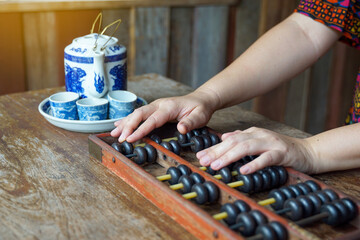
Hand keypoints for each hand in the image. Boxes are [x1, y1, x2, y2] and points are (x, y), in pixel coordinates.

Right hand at [110, 89, 219, 142]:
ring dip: (125, 123)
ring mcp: (156, 106)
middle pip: (139, 114)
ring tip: (114, 133)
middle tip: (120, 139)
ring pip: (136, 113)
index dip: (140, 129)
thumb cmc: (200, 108)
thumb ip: (191, 122)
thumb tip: (181, 128)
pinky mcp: (154, 109)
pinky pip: (139, 114)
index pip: (152, 119)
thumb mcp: (200, 116)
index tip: (131, 139)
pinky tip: (119, 125)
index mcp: (169, 107)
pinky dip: (128, 120)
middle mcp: (159, 104)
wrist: (201, 99)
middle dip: (128, 126)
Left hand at [197, 127, 316, 173]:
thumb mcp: (260, 142)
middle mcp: (260, 135)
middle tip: (203, 161)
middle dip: (217, 152)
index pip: (229, 139)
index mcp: (253, 133)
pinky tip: (244, 171)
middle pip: (234, 142)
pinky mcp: (282, 153)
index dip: (214, 148)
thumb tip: (224, 137)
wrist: (308, 152)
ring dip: (230, 157)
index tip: (200, 156)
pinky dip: (254, 164)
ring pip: (246, 148)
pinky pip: (266, 158)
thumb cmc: (281, 150)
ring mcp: (271, 143)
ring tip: (217, 166)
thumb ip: (243, 139)